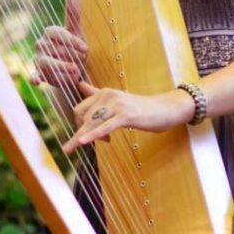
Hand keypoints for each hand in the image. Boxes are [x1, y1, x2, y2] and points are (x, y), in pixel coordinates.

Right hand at [30, 0, 87, 92]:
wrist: (73, 71)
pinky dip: (34, 78)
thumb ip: (74, 15)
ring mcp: (38, 59)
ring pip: (47, 62)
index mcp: (50, 32)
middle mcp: (41, 44)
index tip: (85, 48)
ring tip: (75, 72)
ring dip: (61, 67)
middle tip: (81, 61)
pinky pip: (34, 75)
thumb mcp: (77, 32)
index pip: (57, 33)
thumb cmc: (75, 49)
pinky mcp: (38, 73)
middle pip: (53, 48)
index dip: (71, 41)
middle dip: (69, 55)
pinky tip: (36, 81)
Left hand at [61, 81, 195, 154]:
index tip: (88, 135)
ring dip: (81, 137)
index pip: (80, 109)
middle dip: (85, 132)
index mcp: (104, 92)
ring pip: (91, 122)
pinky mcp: (125, 115)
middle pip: (83, 117)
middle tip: (102, 142)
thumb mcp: (116, 100)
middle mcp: (108, 95)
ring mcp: (117, 105)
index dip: (80, 124)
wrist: (164, 109)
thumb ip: (96, 93)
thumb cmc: (140, 108)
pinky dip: (92, 134)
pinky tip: (82, 142)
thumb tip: (79, 84)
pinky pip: (105, 126)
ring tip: (69, 149)